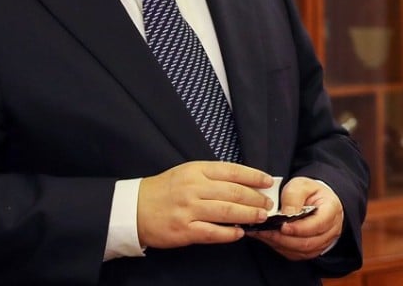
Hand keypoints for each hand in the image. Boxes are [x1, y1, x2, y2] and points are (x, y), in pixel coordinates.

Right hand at [137, 161, 273, 248]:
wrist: (134, 209)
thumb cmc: (165, 190)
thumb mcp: (187, 173)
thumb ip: (213, 176)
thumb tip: (244, 182)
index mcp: (197, 170)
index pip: (233, 171)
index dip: (254, 176)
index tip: (269, 181)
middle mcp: (194, 187)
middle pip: (234, 192)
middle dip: (256, 198)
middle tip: (269, 204)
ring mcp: (188, 209)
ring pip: (227, 211)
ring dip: (248, 215)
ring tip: (261, 217)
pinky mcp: (184, 230)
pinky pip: (212, 232)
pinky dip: (229, 233)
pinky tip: (240, 233)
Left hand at [250, 176, 343, 260]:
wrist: (314, 200)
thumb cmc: (310, 192)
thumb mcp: (301, 184)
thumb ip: (294, 195)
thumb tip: (286, 213)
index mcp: (331, 210)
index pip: (318, 224)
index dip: (300, 228)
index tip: (283, 226)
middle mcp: (330, 229)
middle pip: (308, 242)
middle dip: (284, 238)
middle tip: (266, 230)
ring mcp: (322, 242)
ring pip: (300, 251)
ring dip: (280, 244)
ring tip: (264, 233)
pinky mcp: (310, 250)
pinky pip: (295, 254)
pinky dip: (280, 247)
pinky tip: (269, 238)